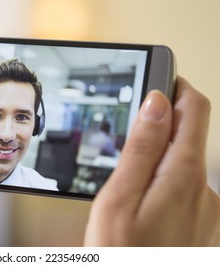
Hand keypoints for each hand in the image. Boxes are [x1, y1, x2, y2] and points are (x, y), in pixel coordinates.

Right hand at [85, 77, 219, 245]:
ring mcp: (207, 208)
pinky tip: (143, 199)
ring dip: (161, 152)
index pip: (193, 109)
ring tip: (130, 171)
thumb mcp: (120, 196)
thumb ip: (143, 147)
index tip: (159, 77)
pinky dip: (165, 178)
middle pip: (189, 133)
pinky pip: (185, 185)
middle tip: (132, 124)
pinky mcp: (201, 222)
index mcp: (183, 174)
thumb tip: (157, 103)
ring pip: (185, 160)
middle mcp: (205, 188)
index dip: (177, 86)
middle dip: (163, 120)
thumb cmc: (123, 253)